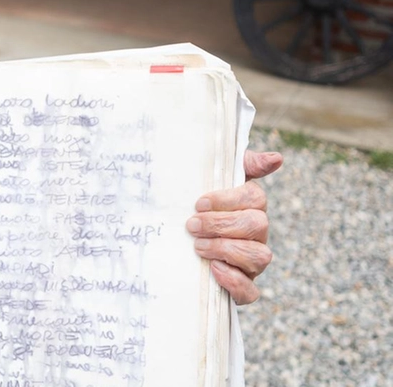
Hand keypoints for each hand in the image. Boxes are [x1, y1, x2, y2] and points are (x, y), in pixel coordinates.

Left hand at [186, 150, 282, 304]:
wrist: (173, 246)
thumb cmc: (197, 208)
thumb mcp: (213, 180)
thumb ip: (243, 165)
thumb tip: (276, 158)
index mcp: (250, 207)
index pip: (254, 198)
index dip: (228, 200)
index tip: (199, 203)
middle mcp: (257, 234)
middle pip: (256, 225)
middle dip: (221, 225)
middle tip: (192, 226)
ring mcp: (252, 262)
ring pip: (259, 257)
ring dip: (226, 250)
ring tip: (198, 247)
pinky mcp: (243, 287)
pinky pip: (251, 291)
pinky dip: (234, 282)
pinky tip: (213, 270)